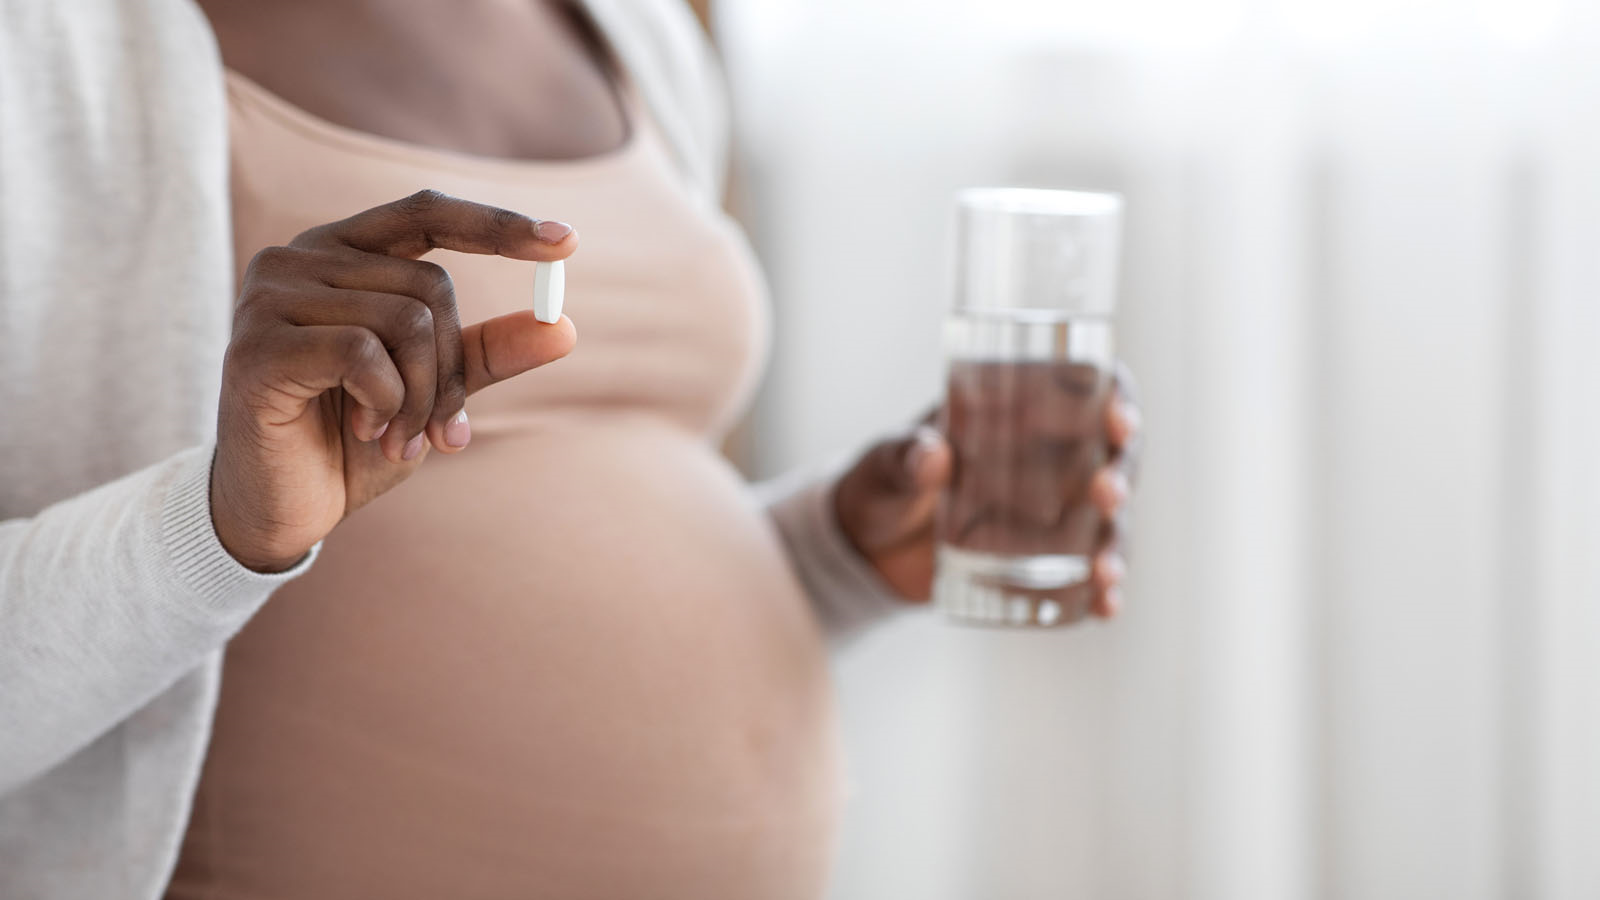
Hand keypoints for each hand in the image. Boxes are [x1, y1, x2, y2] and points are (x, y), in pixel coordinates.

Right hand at [211, 190, 577, 571]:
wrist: (281, 509)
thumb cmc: (352, 440)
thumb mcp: (433, 392)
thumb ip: (488, 354)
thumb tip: (564, 327)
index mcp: (341, 253)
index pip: (427, 214)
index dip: (497, 225)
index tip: (568, 242)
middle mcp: (297, 257)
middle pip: (431, 285)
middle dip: (451, 370)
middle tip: (439, 430)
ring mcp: (269, 296)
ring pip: (406, 321)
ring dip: (421, 397)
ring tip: (398, 438)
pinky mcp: (257, 345)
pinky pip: (363, 353)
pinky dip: (386, 401)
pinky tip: (365, 430)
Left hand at [833, 365, 1140, 621]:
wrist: (863, 549)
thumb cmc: (878, 485)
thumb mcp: (884, 465)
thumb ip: (903, 456)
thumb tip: (933, 457)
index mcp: (1014, 412)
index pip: (1083, 391)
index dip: (1114, 399)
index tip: (1119, 422)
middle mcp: (1045, 460)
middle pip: (1109, 457)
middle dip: (1120, 475)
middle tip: (1108, 494)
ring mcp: (1049, 513)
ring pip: (1104, 521)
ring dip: (1115, 541)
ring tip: (1106, 570)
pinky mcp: (1039, 561)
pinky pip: (1082, 573)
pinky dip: (1099, 590)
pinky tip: (1105, 606)